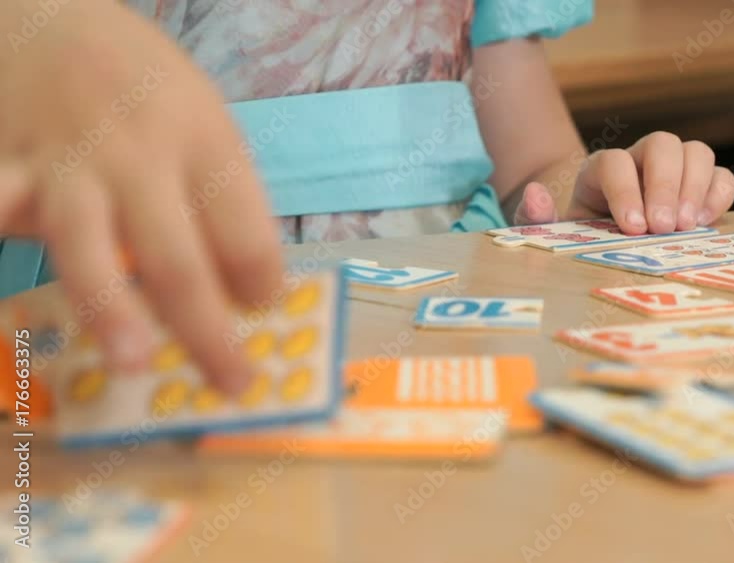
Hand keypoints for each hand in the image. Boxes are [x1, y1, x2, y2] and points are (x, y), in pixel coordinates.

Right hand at [0, 2, 282, 393]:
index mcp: (206, 144)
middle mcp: (141, 157)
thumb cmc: (146, 87)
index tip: (266, 312)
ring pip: (88, 246)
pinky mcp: (11, 170)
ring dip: (110, 309)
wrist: (52, 18)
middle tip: (232, 383)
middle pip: (178, 257)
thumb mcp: (205, 122)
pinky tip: (10, 267)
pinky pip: (2, 208)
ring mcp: (70, 165)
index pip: (246, 230)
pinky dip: (3, 230)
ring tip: (132, 362)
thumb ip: (220, 199)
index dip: (263, 282)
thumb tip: (245, 292)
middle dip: (207, 331)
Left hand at [513, 132, 733, 233]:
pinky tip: (704, 223)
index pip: (615, 162)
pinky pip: (721, 176)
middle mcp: (640, 160)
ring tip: (686, 228)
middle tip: (664, 228)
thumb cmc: (578, 235)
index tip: (632, 228)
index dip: (625, 191)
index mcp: (601, 169)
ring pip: (696, 151)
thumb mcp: (550, 232)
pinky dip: (718, 195)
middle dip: (666, 185)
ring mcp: (674, 170)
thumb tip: (534, 194)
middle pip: (662, 144)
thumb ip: (535, 218)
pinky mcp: (700, 188)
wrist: (602, 237)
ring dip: (695, 187)